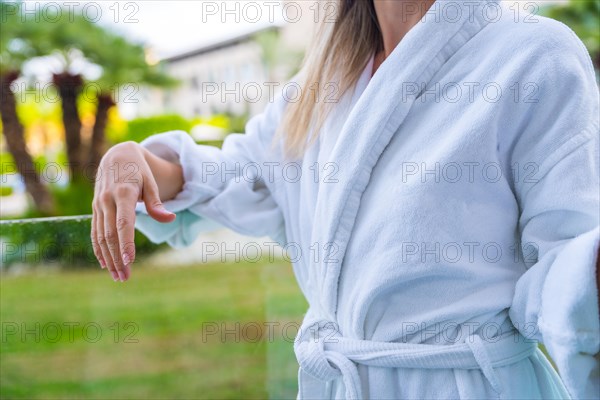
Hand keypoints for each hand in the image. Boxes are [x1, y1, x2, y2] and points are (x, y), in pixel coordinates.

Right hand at [91, 141, 176, 281]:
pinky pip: (95, 232)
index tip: (129, 260)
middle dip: (118, 258)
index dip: (126, 242)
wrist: (116, 156)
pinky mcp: (95, 209)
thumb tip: (170, 218)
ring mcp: (99, 205)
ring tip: (117, 276)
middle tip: (125, 278)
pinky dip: (99, 249)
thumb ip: (157, 203)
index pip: (124, 222)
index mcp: (124, 193)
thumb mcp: (151, 182)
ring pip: (101, 236)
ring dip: (108, 258)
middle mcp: (108, 200)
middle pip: (111, 234)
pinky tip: (105, 264)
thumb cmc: (139, 171)